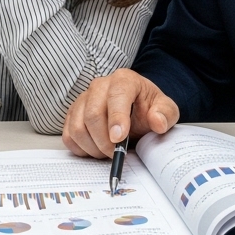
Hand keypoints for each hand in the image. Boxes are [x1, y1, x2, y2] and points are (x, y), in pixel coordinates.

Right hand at [62, 69, 178, 158]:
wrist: (136, 110)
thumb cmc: (148, 109)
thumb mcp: (166, 110)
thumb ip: (165, 114)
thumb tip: (157, 122)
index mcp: (124, 80)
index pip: (116, 96)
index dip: (116, 118)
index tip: (119, 139)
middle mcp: (99, 85)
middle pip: (92, 114)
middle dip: (104, 141)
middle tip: (116, 154)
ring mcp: (83, 99)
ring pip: (77, 127)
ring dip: (92, 147)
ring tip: (107, 152)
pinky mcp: (72, 114)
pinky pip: (68, 135)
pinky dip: (81, 148)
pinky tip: (95, 149)